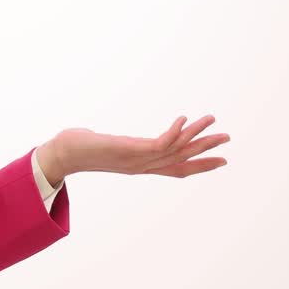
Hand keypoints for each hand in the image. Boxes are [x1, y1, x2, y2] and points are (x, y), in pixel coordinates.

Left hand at [50, 115, 230, 178]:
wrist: (60, 154)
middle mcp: (141, 165)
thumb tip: (113, 140)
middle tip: (227, 138)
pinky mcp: (128, 150)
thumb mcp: (106, 146)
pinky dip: (173, 133)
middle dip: (205, 150)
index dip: (199, 165)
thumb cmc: (79, 149)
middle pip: (181, 159)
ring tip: (212, 120)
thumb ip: (117, 145)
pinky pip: (157, 143)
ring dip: (195, 135)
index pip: (176, 169)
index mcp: (140, 165)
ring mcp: (136, 159)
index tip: (222, 160)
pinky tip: (184, 119)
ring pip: (174, 149)